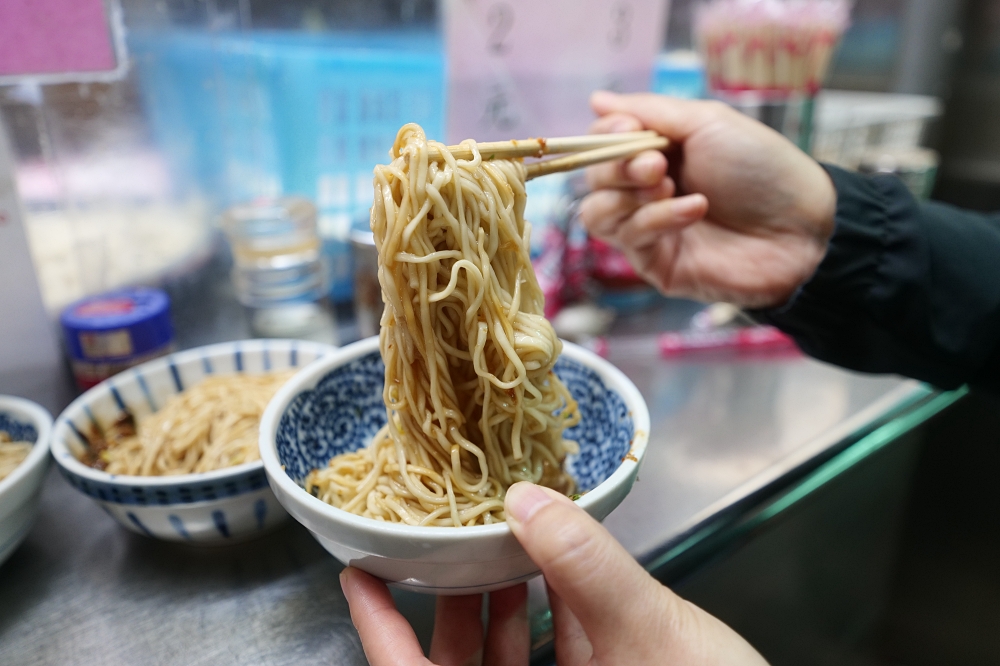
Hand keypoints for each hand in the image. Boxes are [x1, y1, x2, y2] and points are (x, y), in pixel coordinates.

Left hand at [341, 482, 768, 665]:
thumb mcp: (649, 633)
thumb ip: (587, 565)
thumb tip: (529, 501)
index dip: (377, 629)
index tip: (356, 572)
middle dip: (446, 600)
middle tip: (439, 538)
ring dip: (498, 604)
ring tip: (496, 543)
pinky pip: (552, 662)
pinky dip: (548, 619)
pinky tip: (556, 573)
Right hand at [580, 91, 836, 308]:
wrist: (803, 226)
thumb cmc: (763, 170)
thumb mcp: (708, 123)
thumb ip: (651, 111)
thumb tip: (596, 98)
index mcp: (655, 154)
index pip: (602, 144)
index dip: (605, 136)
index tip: (627, 128)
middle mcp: (645, 192)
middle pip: (593, 179)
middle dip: (616, 166)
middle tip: (655, 163)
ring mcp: (648, 230)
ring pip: (597, 214)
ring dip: (628, 195)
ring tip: (668, 185)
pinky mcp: (656, 264)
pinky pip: (630, 239)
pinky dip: (658, 218)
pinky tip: (695, 208)